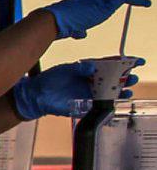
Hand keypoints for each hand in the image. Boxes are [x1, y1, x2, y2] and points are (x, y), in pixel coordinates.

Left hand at [11, 58, 140, 118]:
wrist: (36, 95)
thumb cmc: (50, 80)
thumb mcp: (66, 69)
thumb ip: (81, 68)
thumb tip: (93, 67)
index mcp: (89, 71)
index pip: (110, 66)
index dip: (122, 64)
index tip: (134, 62)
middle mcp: (91, 83)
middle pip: (113, 81)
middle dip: (124, 79)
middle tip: (131, 78)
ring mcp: (88, 95)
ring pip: (109, 94)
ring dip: (119, 93)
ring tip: (126, 92)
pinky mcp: (83, 106)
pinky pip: (98, 107)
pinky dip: (106, 106)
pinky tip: (112, 104)